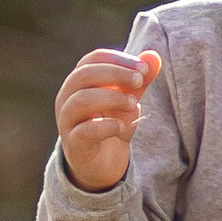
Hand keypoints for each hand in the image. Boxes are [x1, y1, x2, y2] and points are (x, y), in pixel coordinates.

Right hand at [54, 45, 159, 192]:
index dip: (118, 59)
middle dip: (115, 73)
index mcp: (79, 82)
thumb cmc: (112, 124)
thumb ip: (140, 80)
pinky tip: (121, 126)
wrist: (102, 164)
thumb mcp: (129, 100)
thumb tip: (154, 56)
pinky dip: (106, 126)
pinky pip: (84, 131)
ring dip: (111, 97)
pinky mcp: (74, 145)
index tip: (143, 68)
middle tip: (140, 81)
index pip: (93, 59)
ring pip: (80, 100)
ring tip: (133, 104)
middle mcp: (67, 98)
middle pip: (83, 75)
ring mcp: (67, 122)